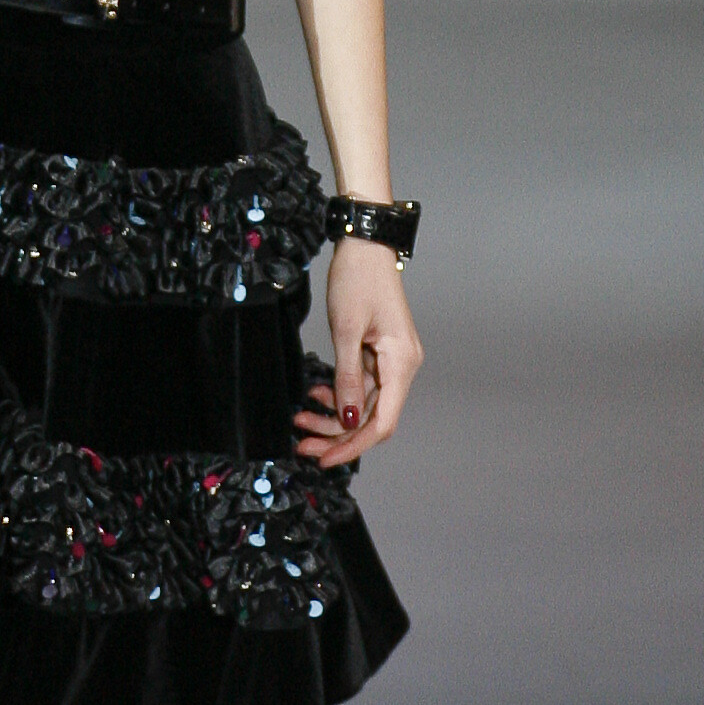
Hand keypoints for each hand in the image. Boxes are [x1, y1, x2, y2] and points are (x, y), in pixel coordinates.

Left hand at [293, 239, 422, 468]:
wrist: (365, 246)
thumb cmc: (358, 280)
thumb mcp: (345, 331)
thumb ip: (346, 377)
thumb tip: (345, 418)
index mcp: (401, 363)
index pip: (381, 422)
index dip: (353, 446)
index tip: (324, 458)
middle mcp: (402, 366)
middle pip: (371, 418)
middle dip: (337, 435)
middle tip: (302, 443)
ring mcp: (392, 360)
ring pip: (363, 404)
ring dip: (332, 416)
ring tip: (300, 420)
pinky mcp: (380, 353)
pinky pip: (361, 386)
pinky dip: (339, 394)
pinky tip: (316, 395)